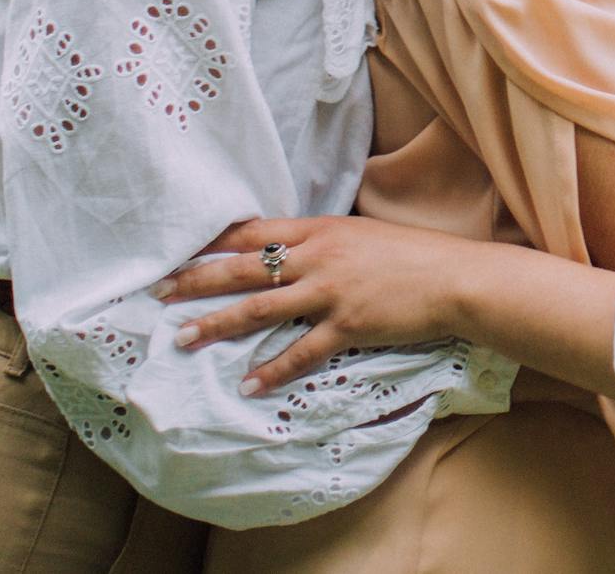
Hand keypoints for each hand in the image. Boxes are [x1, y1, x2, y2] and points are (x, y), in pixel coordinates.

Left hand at [152, 216, 481, 395]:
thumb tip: (292, 252)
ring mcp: (330, 292)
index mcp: (320, 229)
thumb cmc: (414, 254)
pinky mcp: (347, 326)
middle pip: (243, 268)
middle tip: (158, 292)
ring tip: (182, 339)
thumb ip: (324, 242)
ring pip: (258, 310)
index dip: (212, 242)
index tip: (179, 250)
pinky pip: (299, 352)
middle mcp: (317, 257)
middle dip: (196, 281)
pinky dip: (271, 370)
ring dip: (216, 326)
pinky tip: (248, 385)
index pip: (252, 232)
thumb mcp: (362, 235)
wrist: (456, 277)